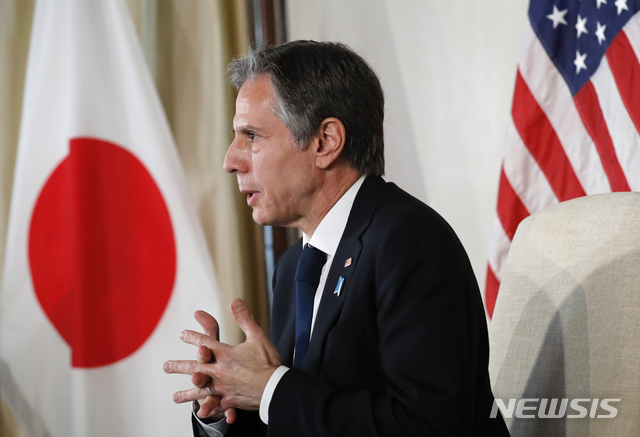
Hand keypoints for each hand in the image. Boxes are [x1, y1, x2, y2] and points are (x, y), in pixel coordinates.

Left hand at [164, 299, 281, 411]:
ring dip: (187, 393)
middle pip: (195, 367)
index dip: (192, 337)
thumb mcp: (257, 336)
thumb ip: (244, 318)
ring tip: (175, 397)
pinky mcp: (230, 400)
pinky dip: (208, 409)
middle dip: (179, 366)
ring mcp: (223, 387)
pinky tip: (199, 413)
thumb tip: (234, 301)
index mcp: (225, 354)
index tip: (182, 334)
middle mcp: (220, 371)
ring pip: (201, 390)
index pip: (204, 343)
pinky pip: (216, 405)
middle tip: (166, 366)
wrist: (276, 387)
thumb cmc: (268, 361)